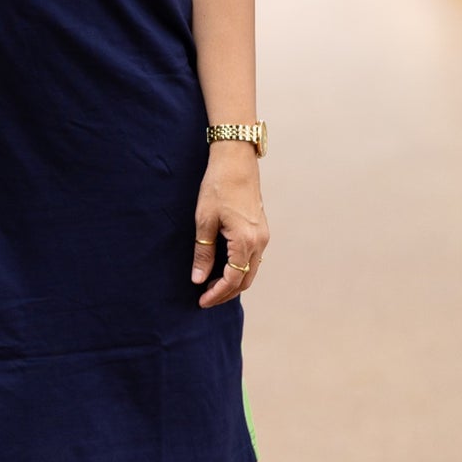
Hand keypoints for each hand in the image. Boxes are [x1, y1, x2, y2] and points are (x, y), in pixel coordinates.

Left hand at [191, 151, 268, 308]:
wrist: (236, 160)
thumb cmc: (218, 186)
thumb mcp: (204, 221)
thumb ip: (203, 252)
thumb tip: (198, 279)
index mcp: (245, 241)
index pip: (233, 279)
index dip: (217, 293)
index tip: (201, 301)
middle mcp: (259, 241)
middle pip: (246, 279)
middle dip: (226, 293)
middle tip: (205, 298)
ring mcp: (263, 235)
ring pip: (251, 269)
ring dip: (234, 282)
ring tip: (212, 286)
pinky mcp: (261, 229)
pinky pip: (253, 257)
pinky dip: (240, 269)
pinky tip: (224, 268)